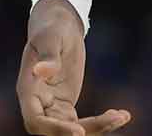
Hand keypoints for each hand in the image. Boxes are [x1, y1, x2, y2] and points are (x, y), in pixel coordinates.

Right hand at [16, 0, 130, 135]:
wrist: (60, 27)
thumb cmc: (52, 29)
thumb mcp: (50, 38)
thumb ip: (48, 56)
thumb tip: (41, 70)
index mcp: (28, 90)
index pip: (35, 121)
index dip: (54, 130)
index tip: (78, 131)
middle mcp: (38, 104)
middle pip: (55, 130)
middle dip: (82, 131)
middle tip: (112, 120)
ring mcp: (52, 107)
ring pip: (72, 128)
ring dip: (97, 127)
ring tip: (123, 117)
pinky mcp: (66, 105)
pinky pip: (82, 122)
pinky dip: (101, 121)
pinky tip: (122, 115)